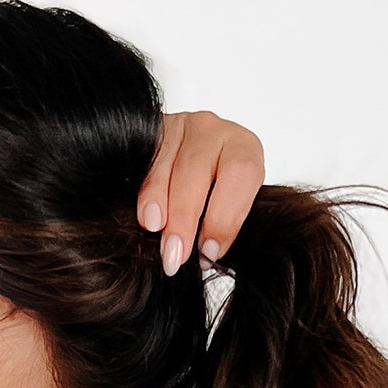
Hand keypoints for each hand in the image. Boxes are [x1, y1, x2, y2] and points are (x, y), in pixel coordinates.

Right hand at [136, 110, 265, 274]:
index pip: (239, 173)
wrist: (196, 179)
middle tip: (175, 254)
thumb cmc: (215, 202)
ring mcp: (180, 128)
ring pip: (167, 165)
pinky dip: (143, 193)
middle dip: (184, 216)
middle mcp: (214, 132)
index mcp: (244, 149)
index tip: (208, 252)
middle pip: (197, 168)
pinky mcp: (153, 136)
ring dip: (159, 204)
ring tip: (155, 232)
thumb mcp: (228, 212)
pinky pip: (144, 163)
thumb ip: (222, 229)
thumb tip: (206, 259)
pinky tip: (144, 216)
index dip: (224, 216)